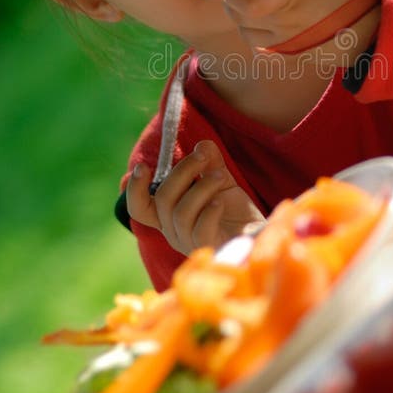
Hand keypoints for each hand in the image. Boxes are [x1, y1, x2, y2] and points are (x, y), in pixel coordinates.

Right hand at [126, 140, 264, 254]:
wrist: (258, 234)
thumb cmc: (234, 212)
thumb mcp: (220, 180)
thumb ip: (209, 162)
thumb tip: (202, 145)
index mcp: (169, 215)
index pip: (140, 208)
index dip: (134, 189)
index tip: (143, 166)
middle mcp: (173, 231)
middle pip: (163, 199)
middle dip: (182, 171)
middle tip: (203, 156)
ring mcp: (189, 242)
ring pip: (181, 212)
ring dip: (202, 187)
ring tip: (221, 175)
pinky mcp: (209, 248)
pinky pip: (200, 229)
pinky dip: (209, 211)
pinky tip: (222, 200)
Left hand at [222, 0, 378, 57]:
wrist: (376, 28)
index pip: (244, 0)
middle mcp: (283, 22)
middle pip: (239, 16)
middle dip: (232, 0)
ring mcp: (286, 43)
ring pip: (247, 33)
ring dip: (243, 17)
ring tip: (254, 2)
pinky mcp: (292, 55)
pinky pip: (261, 46)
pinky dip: (256, 32)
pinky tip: (267, 20)